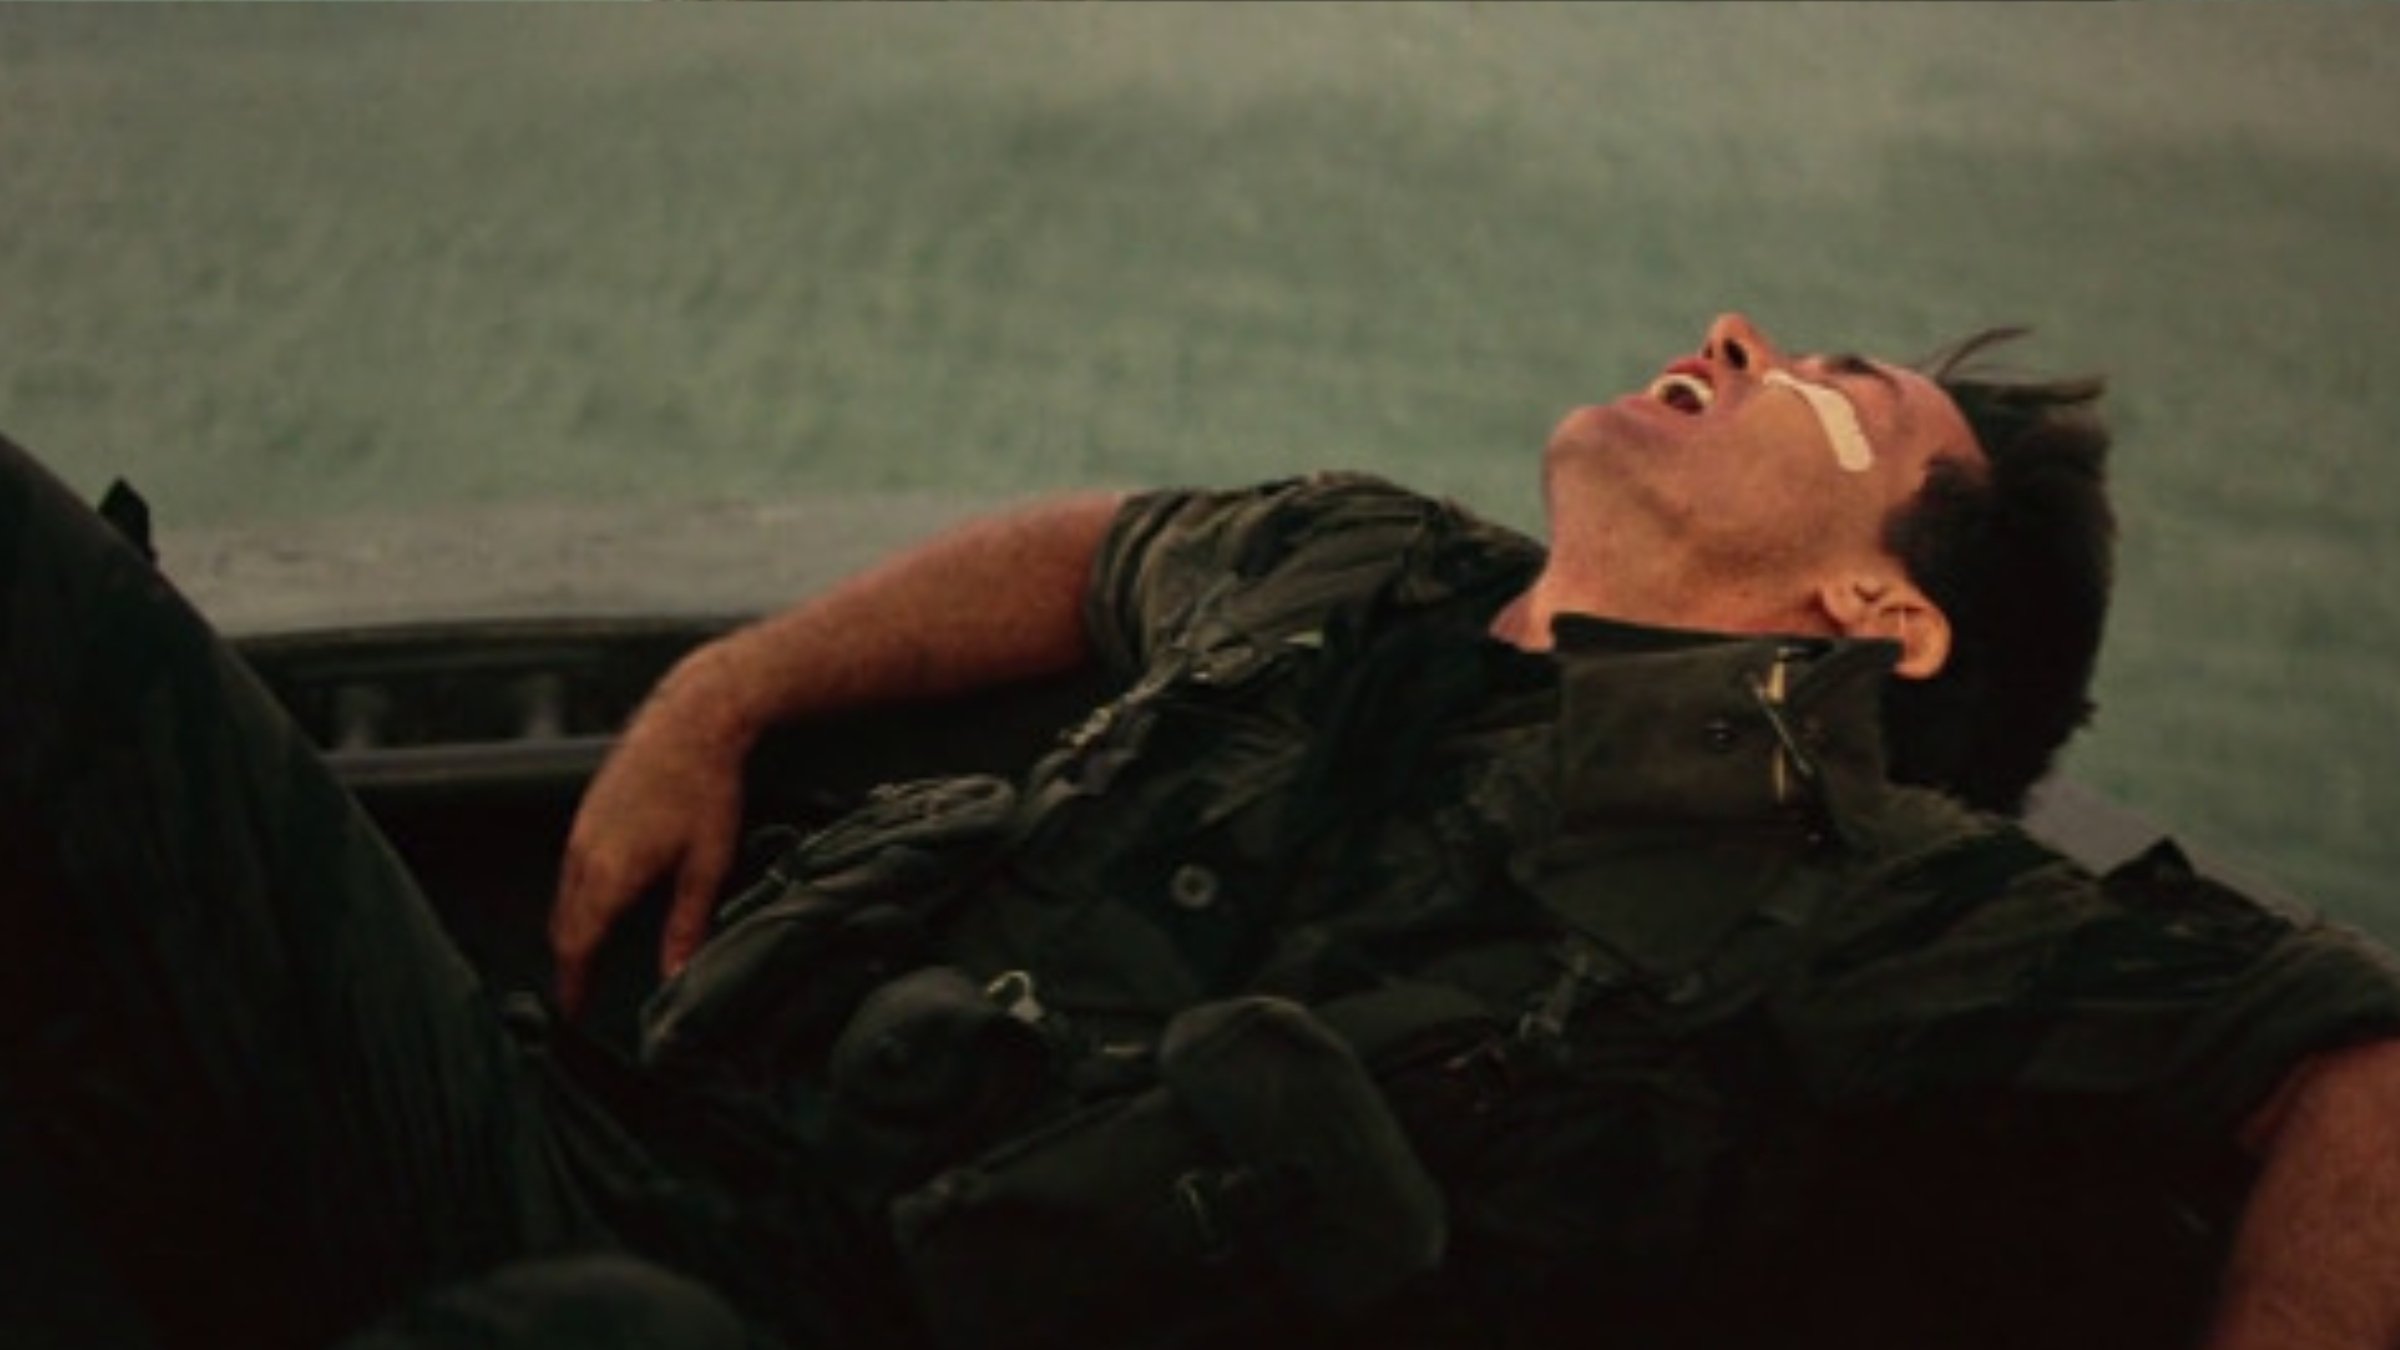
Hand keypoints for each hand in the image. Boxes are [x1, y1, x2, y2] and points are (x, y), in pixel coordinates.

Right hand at [550, 655, 754, 1015]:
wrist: (691, 718)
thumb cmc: (706, 786)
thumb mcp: (707, 862)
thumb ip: (687, 924)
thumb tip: (675, 975)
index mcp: (609, 873)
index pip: (578, 945)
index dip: (573, 984)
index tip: (572, 1014)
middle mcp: (583, 853)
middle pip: (563, 925)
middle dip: (568, 963)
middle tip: (577, 998)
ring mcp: (580, 829)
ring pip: (563, 896)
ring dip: (570, 930)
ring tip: (583, 961)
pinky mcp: (586, 811)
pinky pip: (570, 869)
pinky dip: (575, 898)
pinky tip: (595, 905)